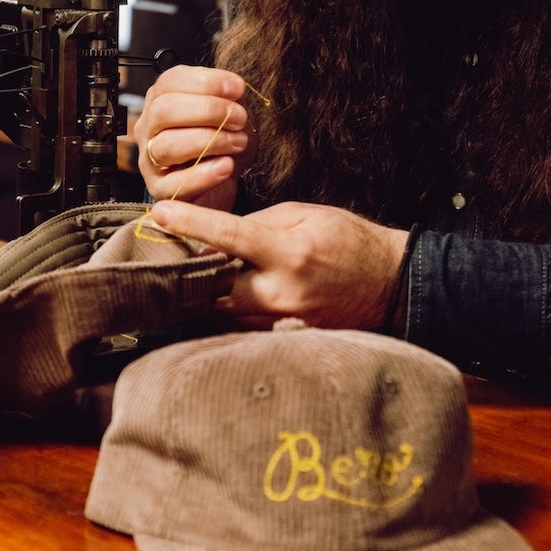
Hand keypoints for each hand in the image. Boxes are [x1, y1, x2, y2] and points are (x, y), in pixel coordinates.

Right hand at [134, 66, 257, 210]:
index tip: (237, 88)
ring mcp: (150, 159)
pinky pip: (175, 183)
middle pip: (164, 110)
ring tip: (239, 142)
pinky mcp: (160, 189)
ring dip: (209, 141)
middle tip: (239, 117)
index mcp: (162, 99)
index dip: (206, 82)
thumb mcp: (230, 112)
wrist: (226, 177)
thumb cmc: (226, 139)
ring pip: (167, 145)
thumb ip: (229, 98)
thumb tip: (234, 89)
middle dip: (207, 110)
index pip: (170, 82)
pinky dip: (204, 174)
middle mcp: (149, 127)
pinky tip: (227, 166)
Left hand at [148, 199, 407, 330]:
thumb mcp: (309, 215)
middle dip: (197, 272)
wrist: (390, 284)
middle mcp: (282, 293)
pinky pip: (245, 327)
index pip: (227, 237)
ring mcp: (284, 321)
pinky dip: (235, 310)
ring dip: (215, 292)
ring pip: (225, 312)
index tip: (160, 212)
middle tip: (187, 256)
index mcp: (288, 253)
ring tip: (216, 274)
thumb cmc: (351, 241)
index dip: (190, 223)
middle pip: (214, 287)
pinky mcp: (287, 337)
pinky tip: (239, 295)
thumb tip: (224, 234)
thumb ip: (262, 222)